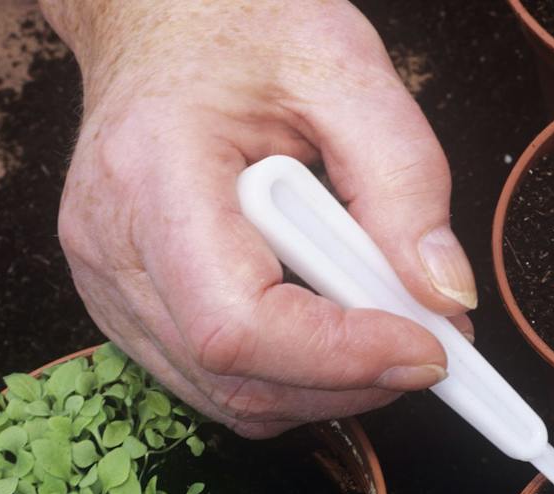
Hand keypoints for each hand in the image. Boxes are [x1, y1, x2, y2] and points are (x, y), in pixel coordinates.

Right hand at [40, 0, 476, 436]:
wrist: (158, 17)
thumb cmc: (241, 27)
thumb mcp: (349, 72)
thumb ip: (408, 182)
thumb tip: (446, 298)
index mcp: (154, 172)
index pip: (237, 322)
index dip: (340, 356)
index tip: (429, 346)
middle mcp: (112, 244)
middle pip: (235, 376)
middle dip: (352, 379)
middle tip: (433, 338)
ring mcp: (107, 284)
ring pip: (228, 397)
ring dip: (327, 386)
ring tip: (385, 319)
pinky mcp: (122, 307)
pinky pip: (212, 381)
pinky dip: (290, 376)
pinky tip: (330, 321)